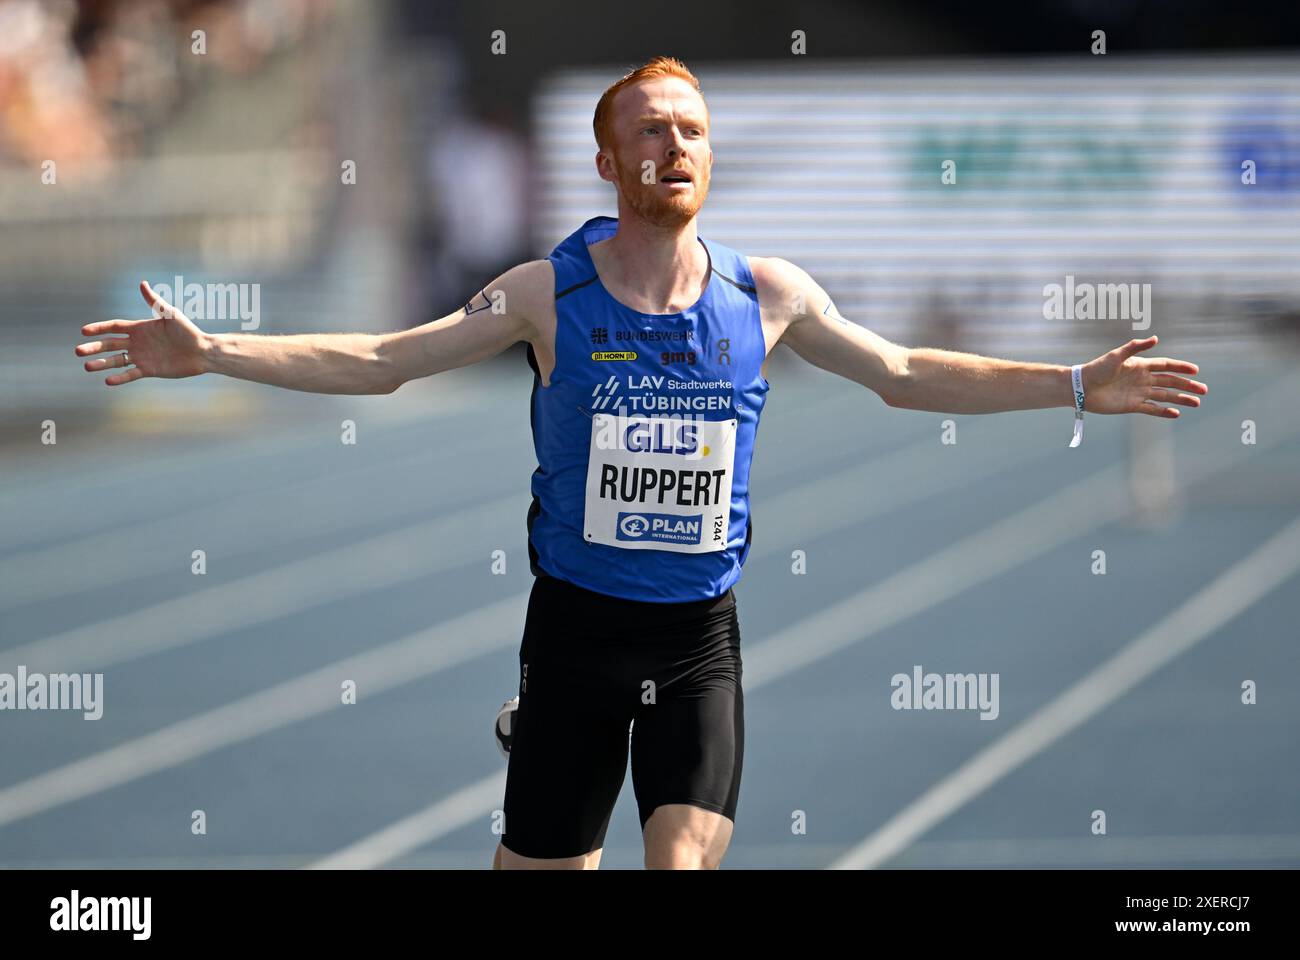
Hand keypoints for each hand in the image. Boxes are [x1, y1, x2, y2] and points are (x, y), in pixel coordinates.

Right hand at [76, 281, 209, 385]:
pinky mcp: (149, 370)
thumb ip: (154, 302)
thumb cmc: (189, 331)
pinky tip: (107, 380)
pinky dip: (120, 378)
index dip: (99, 329)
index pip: (114, 327)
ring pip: (116, 361)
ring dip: (101, 363)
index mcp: (140, 328)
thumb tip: (142, 283)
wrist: (203, 352)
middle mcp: (137, 343)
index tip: (84, 331)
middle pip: (110, 345)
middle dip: (94, 348)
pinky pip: (130, 374)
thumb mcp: (170, 315)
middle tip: (78, 351)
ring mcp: (142, 357)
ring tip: (86, 367)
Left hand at [1081, 336, 1206, 417]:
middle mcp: (1142, 379)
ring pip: (1165, 396)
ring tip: (1197, 403)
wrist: (1081, 388)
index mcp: (1141, 366)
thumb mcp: (1116, 356)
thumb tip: (1156, 339)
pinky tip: (1176, 413)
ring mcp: (1138, 393)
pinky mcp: (1132, 406)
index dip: (1181, 368)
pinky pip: (1152, 409)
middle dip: (1187, 385)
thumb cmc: (1097, 369)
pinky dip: (1163, 412)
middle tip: (1204, 390)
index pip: (1166, 366)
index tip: (1196, 371)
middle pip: (1170, 382)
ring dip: (1181, 399)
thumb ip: (1135, 347)